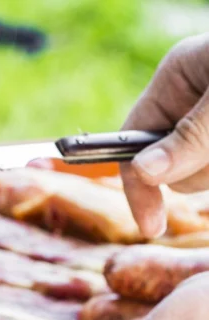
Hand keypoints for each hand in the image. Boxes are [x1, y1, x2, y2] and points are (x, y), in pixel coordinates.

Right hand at [121, 33, 208, 238]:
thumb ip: (189, 137)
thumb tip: (143, 171)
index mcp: (176, 80)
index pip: (131, 142)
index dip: (138, 186)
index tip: (153, 227)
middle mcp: (189, 103)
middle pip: (170, 168)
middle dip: (201, 171)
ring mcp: (207, 126)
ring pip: (200, 176)